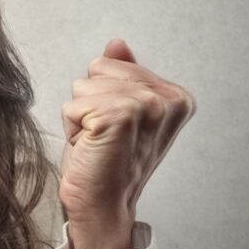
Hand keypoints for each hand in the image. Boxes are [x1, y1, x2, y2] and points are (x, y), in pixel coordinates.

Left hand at [59, 39, 195, 248]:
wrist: (102, 204)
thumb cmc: (107, 159)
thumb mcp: (117, 110)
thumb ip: (122, 76)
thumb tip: (118, 44)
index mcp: (176, 95)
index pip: (110, 63)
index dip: (101, 96)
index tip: (116, 127)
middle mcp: (168, 99)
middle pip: (96, 69)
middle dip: (89, 103)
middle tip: (105, 136)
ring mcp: (146, 107)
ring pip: (82, 85)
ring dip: (81, 116)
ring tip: (99, 142)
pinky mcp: (120, 117)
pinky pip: (73, 104)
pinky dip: (72, 126)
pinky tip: (91, 147)